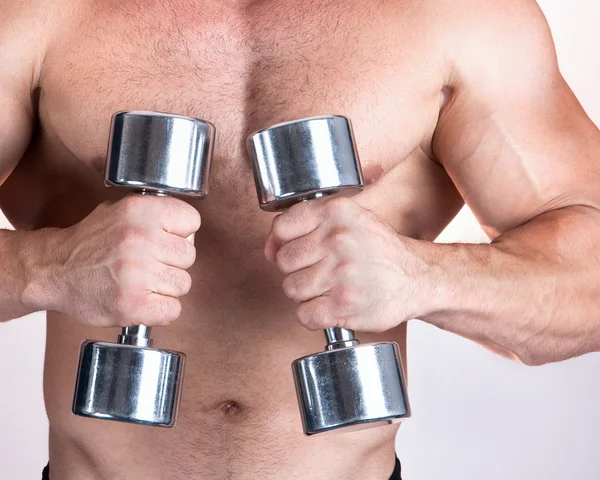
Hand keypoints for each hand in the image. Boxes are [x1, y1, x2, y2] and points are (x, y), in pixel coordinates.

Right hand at [49, 195, 199, 327]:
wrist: (53, 270)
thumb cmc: (90, 242)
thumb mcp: (120, 210)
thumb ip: (155, 215)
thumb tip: (187, 231)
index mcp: (141, 211)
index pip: (191, 221)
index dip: (182, 233)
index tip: (168, 239)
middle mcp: (142, 239)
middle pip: (188, 255)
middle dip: (172, 262)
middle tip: (150, 264)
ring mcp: (138, 274)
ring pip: (183, 283)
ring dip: (166, 287)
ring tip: (144, 282)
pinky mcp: (133, 305)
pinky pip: (173, 310)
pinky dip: (161, 310)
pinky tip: (144, 300)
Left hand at [265, 197, 431, 332]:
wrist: (417, 278)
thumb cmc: (379, 250)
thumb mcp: (349, 220)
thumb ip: (306, 225)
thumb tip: (268, 248)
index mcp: (337, 212)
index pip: (282, 227)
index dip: (283, 242)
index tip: (297, 250)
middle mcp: (338, 240)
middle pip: (283, 260)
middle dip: (296, 269)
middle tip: (319, 270)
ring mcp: (341, 274)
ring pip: (291, 288)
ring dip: (304, 293)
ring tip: (326, 288)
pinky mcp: (344, 306)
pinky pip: (303, 314)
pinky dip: (312, 315)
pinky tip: (329, 306)